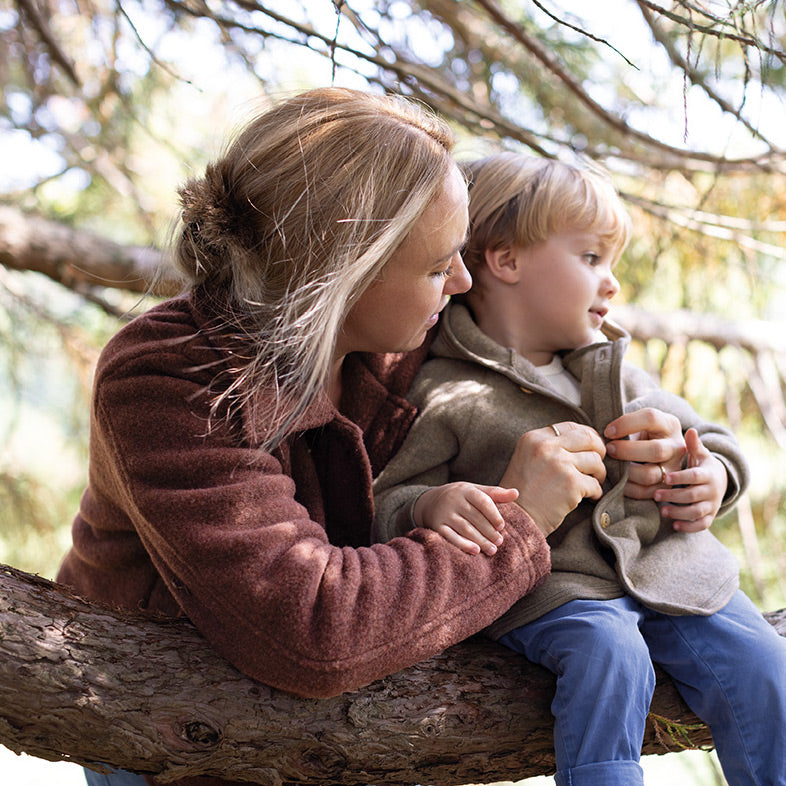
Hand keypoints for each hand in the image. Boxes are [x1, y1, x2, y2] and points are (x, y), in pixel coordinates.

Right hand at [413, 482, 518, 554]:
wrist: (429, 502)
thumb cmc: (460, 497)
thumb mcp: (475, 491)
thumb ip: (495, 493)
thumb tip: (516, 493)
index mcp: (466, 490)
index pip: (482, 501)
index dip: (493, 514)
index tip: (502, 526)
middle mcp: (453, 500)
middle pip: (474, 517)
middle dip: (488, 531)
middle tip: (500, 542)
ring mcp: (444, 513)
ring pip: (464, 528)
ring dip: (480, 540)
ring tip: (492, 550)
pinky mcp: (437, 526)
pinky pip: (450, 536)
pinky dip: (462, 544)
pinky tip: (475, 551)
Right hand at [499, 422, 606, 536]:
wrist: (515, 520)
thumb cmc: (522, 493)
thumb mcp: (526, 459)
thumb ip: (548, 447)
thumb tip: (583, 439)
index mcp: (533, 438)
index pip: (570, 427)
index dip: (586, 435)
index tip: (591, 447)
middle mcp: (546, 446)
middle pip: (587, 438)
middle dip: (599, 451)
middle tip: (597, 465)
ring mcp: (559, 463)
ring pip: (596, 461)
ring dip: (598, 474)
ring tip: (590, 484)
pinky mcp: (571, 483)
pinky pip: (596, 484)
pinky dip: (595, 493)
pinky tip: (589, 498)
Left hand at [604, 407, 686, 498]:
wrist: (651, 448)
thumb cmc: (637, 432)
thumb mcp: (635, 423)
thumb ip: (623, 425)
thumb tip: (601, 437)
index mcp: (669, 424)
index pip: (651, 418)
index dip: (626, 424)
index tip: (608, 431)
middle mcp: (676, 447)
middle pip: (656, 450)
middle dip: (626, 450)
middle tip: (609, 449)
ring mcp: (674, 469)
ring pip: (650, 474)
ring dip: (625, 471)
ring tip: (612, 466)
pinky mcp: (665, 487)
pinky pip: (644, 492)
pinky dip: (627, 487)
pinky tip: (616, 479)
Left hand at [654, 428, 727, 531]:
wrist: (719, 481)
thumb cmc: (702, 465)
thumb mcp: (700, 454)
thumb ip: (694, 445)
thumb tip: (692, 430)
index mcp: (708, 474)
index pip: (695, 476)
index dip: (681, 477)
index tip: (666, 478)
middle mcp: (711, 491)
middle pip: (693, 495)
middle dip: (674, 496)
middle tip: (656, 495)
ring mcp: (711, 505)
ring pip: (697, 512)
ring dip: (680, 513)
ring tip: (663, 511)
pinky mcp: (709, 516)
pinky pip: (701, 525)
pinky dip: (690, 527)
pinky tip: (675, 525)